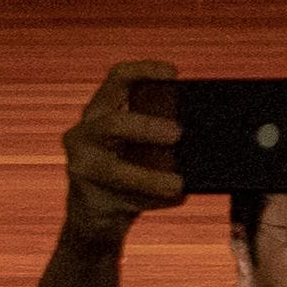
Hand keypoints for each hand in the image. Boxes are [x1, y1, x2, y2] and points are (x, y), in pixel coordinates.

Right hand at [60, 62, 188, 244]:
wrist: (96, 215)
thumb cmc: (125, 172)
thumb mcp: (140, 147)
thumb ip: (160, 136)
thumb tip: (204, 135)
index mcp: (100, 112)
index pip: (117, 79)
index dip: (143, 71)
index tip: (173, 73)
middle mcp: (84, 134)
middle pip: (113, 123)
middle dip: (147, 127)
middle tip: (178, 134)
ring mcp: (82, 167)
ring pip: (117, 171)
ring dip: (151, 178)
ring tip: (178, 184)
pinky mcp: (89, 198)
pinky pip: (126, 199)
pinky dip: (154, 200)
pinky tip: (175, 199)